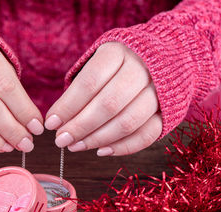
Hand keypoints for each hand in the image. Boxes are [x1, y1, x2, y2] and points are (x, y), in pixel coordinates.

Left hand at [45, 42, 161, 155]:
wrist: (163, 56)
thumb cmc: (118, 65)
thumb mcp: (96, 64)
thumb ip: (78, 89)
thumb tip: (57, 121)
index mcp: (117, 52)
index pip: (89, 83)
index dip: (68, 106)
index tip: (51, 123)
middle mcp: (141, 69)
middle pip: (108, 104)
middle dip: (80, 127)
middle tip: (61, 140)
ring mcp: (158, 91)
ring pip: (127, 122)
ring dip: (98, 139)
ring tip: (76, 146)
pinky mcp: (169, 111)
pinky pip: (147, 135)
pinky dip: (123, 147)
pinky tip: (102, 151)